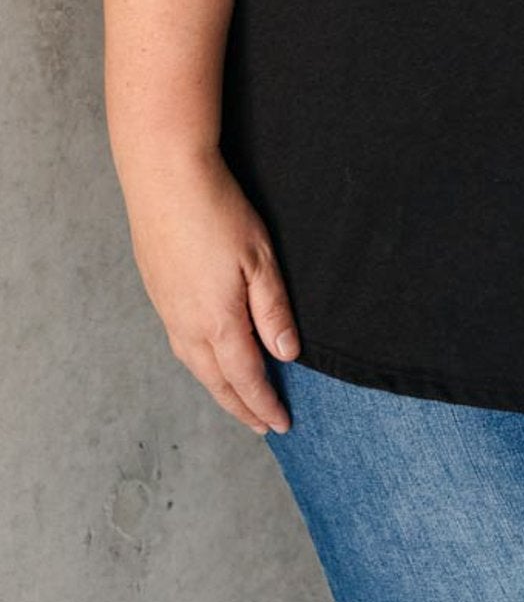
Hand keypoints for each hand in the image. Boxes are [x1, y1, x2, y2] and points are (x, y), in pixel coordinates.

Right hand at [116, 146, 300, 437]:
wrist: (165, 177)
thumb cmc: (217, 211)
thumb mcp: (259, 259)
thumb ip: (272, 310)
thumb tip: (287, 354)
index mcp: (217, 322)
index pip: (246, 377)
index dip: (265, 403)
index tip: (281, 423)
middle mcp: (187, 325)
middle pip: (216, 380)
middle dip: (241, 406)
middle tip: (262, 424)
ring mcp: (167, 310)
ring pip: (195, 365)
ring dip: (218, 387)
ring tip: (237, 399)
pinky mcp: (158, 292)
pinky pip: (180, 344)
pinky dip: (200, 363)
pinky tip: (207, 357)